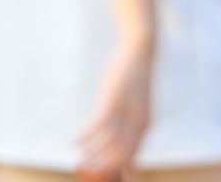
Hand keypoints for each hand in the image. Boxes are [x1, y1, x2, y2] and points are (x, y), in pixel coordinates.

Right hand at [76, 36, 152, 179]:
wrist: (141, 51)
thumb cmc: (136, 75)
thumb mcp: (137, 102)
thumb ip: (132, 119)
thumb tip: (121, 133)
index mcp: (144, 126)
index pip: (133, 157)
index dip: (119, 170)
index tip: (104, 177)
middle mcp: (138, 123)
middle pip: (121, 156)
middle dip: (104, 168)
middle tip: (87, 174)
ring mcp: (126, 112)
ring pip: (110, 144)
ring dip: (93, 156)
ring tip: (79, 164)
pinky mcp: (112, 100)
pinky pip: (99, 125)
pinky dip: (87, 136)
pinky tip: (75, 142)